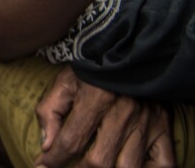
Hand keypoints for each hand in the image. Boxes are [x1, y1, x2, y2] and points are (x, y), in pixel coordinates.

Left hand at [36, 67, 174, 167]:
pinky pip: (163, 162)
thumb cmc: (91, 67)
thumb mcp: (64, 82)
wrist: (128, 49)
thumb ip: (50, 111)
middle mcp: (123, 113)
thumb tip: (46, 145)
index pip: (71, 141)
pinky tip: (127, 167)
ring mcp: (147, 122)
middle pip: (100, 160)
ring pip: (129, 167)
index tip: (41, 167)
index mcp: (95, 99)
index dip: (53, 160)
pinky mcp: (163, 127)